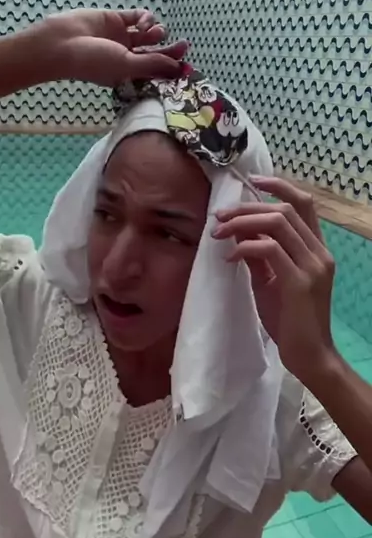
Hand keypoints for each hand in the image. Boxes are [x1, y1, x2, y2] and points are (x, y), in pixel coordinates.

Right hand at [41, 8, 187, 86]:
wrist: (62, 43)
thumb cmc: (92, 62)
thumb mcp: (126, 67)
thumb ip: (153, 65)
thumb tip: (179, 68)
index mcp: (129, 74)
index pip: (156, 71)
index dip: (171, 67)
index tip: (185, 63)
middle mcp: (127, 56)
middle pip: (156, 53)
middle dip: (170, 49)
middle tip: (183, 45)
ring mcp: (122, 38)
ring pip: (149, 34)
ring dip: (156, 32)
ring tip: (153, 33)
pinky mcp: (117, 19)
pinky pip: (138, 17)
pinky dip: (145, 18)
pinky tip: (142, 24)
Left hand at [213, 177, 337, 384]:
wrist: (309, 356)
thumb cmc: (290, 321)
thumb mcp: (272, 281)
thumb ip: (261, 257)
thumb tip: (238, 234)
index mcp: (316, 249)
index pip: (304, 204)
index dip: (279, 186)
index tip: (252, 181)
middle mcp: (319, 252)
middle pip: (285, 209)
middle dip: (247, 207)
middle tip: (219, 217)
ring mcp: (312, 266)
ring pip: (278, 223)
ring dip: (243, 222)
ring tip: (219, 233)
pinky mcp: (300, 282)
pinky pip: (270, 250)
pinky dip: (245, 247)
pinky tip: (230, 259)